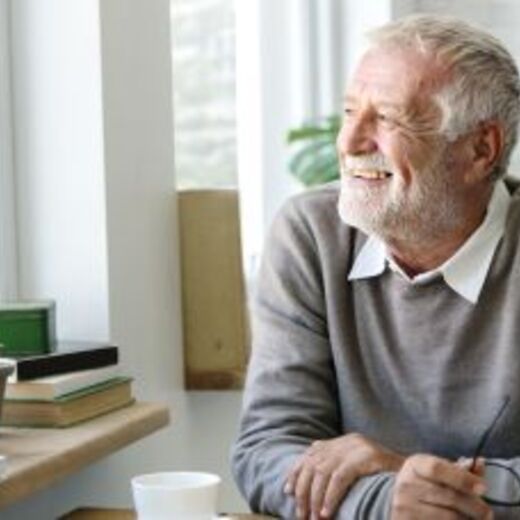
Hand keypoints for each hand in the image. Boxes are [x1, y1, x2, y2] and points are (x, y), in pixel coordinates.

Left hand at [284, 433, 404, 518]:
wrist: (419, 479)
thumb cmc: (386, 481)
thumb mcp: (357, 471)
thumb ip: (335, 469)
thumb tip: (304, 480)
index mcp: (343, 442)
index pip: (311, 454)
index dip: (296, 472)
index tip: (288, 492)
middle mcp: (348, 441)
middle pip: (314, 464)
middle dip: (303, 491)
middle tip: (301, 514)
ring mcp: (357, 447)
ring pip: (322, 472)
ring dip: (314, 498)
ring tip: (313, 518)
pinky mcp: (366, 457)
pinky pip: (339, 478)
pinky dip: (329, 497)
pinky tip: (326, 512)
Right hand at [391, 454, 492, 519]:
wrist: (396, 499)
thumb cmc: (424, 483)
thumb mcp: (437, 470)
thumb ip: (460, 469)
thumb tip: (480, 463)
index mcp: (415, 464)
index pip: (437, 468)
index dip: (462, 478)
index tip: (483, 488)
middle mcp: (407, 483)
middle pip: (448, 496)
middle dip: (474, 506)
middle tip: (488, 512)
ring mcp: (404, 505)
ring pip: (448, 516)